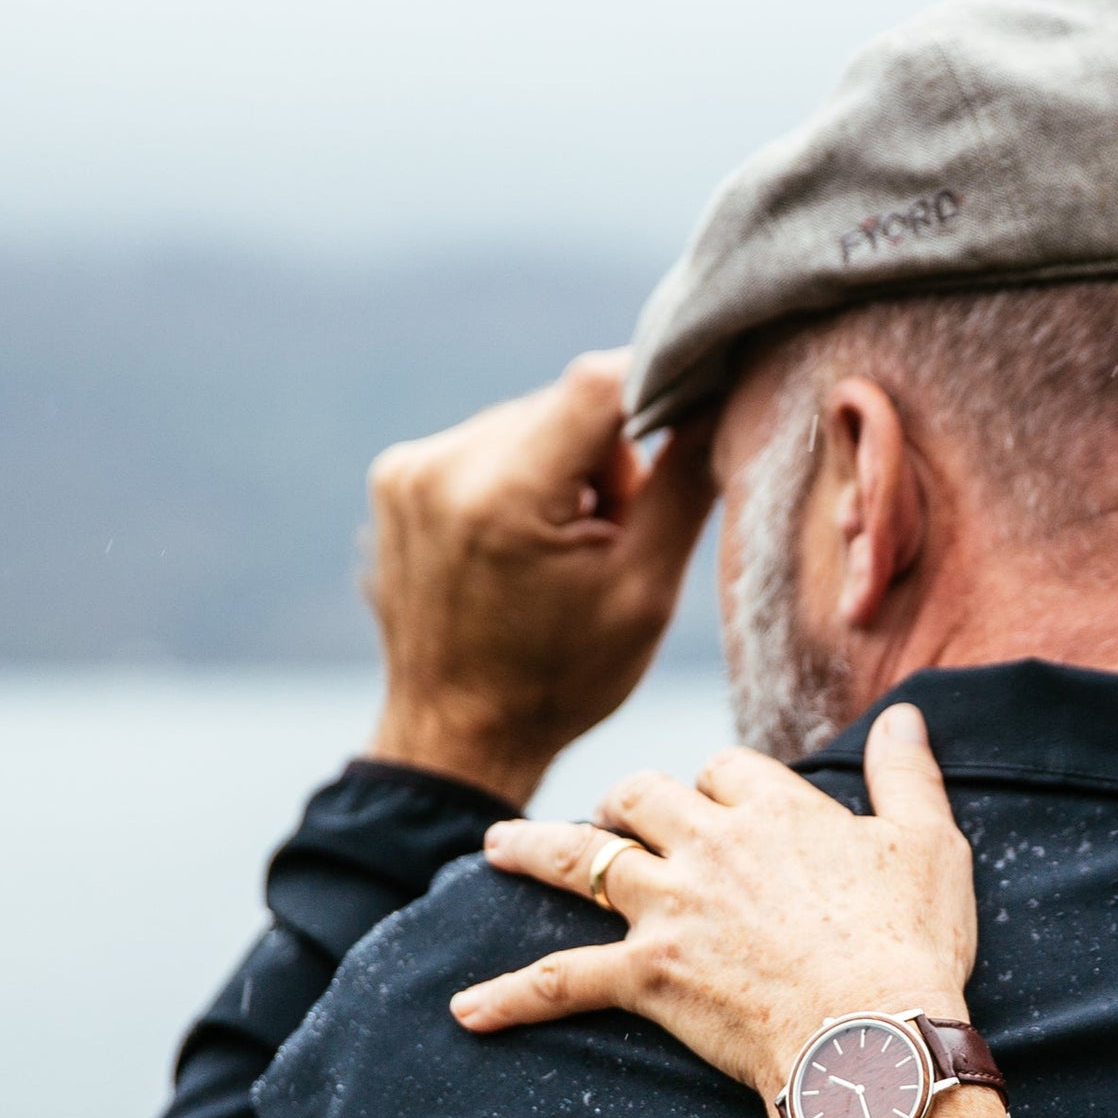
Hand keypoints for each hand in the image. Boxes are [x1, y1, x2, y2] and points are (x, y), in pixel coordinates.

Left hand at [362, 352, 711, 806]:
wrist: (456, 735)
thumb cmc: (560, 678)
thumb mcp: (645, 592)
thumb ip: (683, 485)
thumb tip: (722, 399)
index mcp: (508, 494)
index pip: (600, 382)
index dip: (658, 389)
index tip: (688, 422)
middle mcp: (445, 465)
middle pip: (566, 404)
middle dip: (605, 456)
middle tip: (609, 536)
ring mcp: (410, 468)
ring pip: (529, 421)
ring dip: (561, 467)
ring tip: (559, 551)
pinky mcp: (395, 475)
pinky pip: (486, 442)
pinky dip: (518, 477)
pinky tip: (518, 545)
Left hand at [453, 702, 976, 1101]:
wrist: (874, 1036)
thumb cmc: (912, 942)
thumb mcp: (928, 843)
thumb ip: (907, 773)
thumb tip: (904, 715)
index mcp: (773, 807)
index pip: (726, 769)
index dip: (723, 786)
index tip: (730, 807)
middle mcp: (708, 844)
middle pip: (642, 795)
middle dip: (626, 801)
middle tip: (616, 818)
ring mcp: (669, 908)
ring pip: (582, 860)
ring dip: (534, 849)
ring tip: (498, 845)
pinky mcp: (647, 975)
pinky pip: (562, 979)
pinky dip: (511, 996)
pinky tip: (466, 1009)